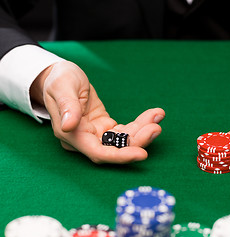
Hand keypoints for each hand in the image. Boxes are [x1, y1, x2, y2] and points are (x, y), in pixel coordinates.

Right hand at [30, 61, 164, 162]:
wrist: (61, 76)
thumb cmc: (59, 80)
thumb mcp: (62, 87)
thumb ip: (67, 106)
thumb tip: (69, 126)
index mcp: (71, 134)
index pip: (97, 152)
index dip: (120, 156)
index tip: (142, 154)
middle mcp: (84, 139)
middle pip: (115, 149)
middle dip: (137, 141)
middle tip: (156, 128)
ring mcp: (96, 134)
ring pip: (123, 140)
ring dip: (143, 130)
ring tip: (158, 115)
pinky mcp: (105, 127)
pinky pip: (125, 130)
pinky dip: (140, 123)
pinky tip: (153, 115)